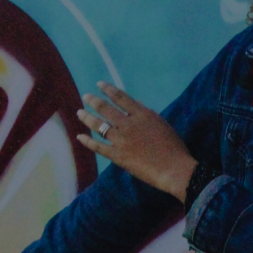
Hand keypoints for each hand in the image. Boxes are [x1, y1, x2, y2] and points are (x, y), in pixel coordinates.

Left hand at [75, 81, 197, 202]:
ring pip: (99, 126)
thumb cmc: (173, 146)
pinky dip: (87, 141)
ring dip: (87, 118)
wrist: (173, 168)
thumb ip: (146, 115)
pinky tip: (80, 137)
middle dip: (93, 101)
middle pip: (106, 109)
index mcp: (141, 114)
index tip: (99, 84)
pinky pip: (98, 147)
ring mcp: (121, 140)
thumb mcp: (161, 123)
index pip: (121, 97)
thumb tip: (134, 106)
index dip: (108, 89)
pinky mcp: (117, 156)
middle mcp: (128, 124)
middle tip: (85, 97)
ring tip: (80, 112)